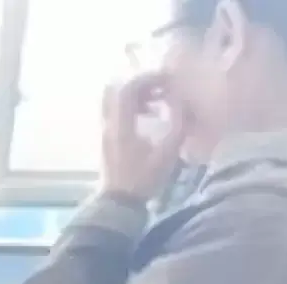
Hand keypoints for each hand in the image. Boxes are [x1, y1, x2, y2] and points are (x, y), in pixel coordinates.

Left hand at [101, 72, 184, 203]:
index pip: (128, 89)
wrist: (119, 202)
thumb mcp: (168, 152)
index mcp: (121, 125)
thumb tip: (181, 100)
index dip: (148, 78)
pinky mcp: (108, 137)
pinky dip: (133, 106)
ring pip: (116, 100)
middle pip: (118, 90)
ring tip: (161, 101)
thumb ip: (178, 123)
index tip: (169, 79)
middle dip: (143, 83)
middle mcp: (108, 124)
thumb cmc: (144, 178)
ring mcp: (105, 130)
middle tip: (164, 88)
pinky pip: (117, 111)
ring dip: (138, 95)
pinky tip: (152, 116)